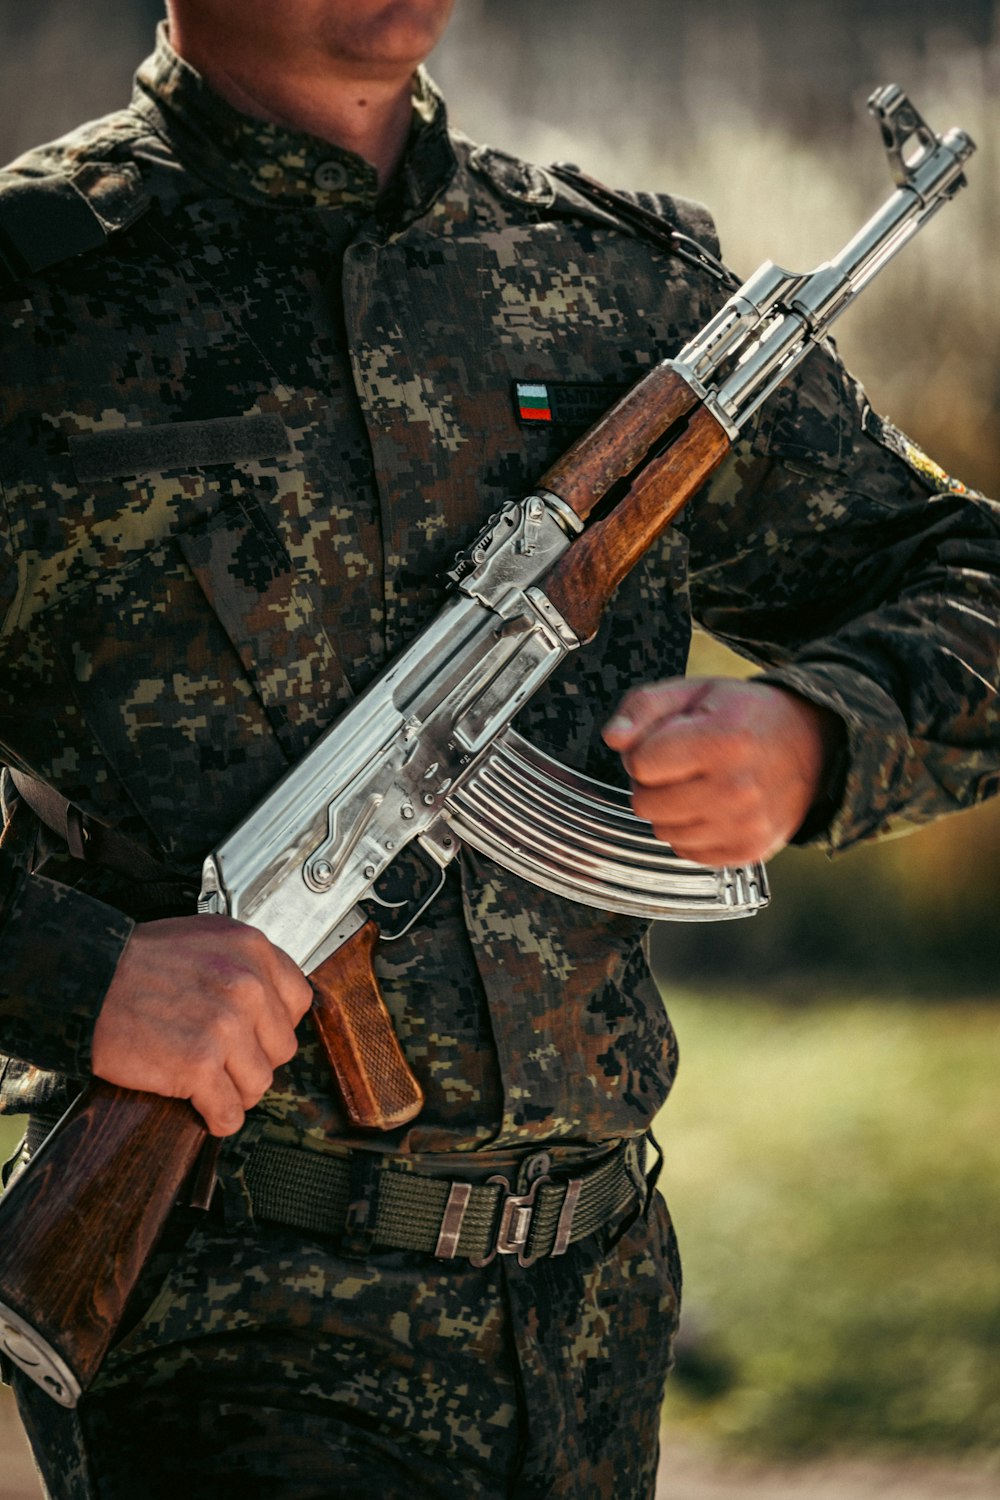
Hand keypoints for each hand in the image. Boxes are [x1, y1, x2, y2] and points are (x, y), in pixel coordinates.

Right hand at [92, 916, 313, 1136]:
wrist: (87, 982)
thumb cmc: (136, 961)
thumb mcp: (206, 939)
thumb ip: (244, 964)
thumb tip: (271, 999)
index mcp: (251, 951)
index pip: (298, 1001)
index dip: (275, 1024)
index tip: (258, 1034)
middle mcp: (246, 986)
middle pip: (282, 1047)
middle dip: (254, 1059)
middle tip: (226, 1061)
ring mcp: (225, 1027)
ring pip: (260, 1082)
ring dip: (236, 1090)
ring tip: (211, 1084)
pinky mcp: (199, 1065)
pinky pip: (228, 1110)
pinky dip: (218, 1117)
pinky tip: (204, 1108)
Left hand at [603, 676, 842, 865]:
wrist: (814, 744)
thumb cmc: (747, 715)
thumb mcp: (695, 692)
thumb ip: (644, 707)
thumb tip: (613, 738)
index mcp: (721, 740)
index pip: (640, 763)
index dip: (644, 749)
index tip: (669, 741)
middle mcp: (736, 788)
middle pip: (645, 802)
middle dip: (653, 782)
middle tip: (683, 764)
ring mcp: (745, 825)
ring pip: (662, 831)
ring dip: (670, 809)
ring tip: (699, 784)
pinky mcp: (750, 850)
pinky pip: (687, 852)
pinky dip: (690, 832)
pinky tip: (711, 807)